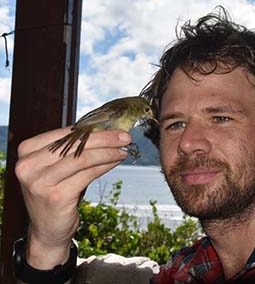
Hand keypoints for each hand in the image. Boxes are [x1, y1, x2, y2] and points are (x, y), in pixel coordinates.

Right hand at [15, 127, 130, 268]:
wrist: (48, 229)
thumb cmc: (56, 191)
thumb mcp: (58, 167)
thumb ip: (72, 149)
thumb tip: (105, 130)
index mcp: (27, 151)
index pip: (65, 133)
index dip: (92, 129)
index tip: (114, 127)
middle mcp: (28, 165)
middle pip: (75, 144)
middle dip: (104, 138)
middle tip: (125, 137)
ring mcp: (40, 181)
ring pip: (83, 158)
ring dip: (108, 152)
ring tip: (123, 150)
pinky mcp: (55, 196)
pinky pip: (88, 174)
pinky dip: (106, 166)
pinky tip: (116, 162)